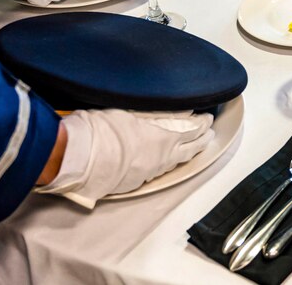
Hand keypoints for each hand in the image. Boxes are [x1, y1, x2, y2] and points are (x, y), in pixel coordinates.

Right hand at [36, 109, 214, 208]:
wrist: (82, 158)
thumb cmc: (102, 130)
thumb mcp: (130, 110)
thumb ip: (155, 113)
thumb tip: (177, 111)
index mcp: (164, 138)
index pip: (192, 130)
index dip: (203, 124)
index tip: (208, 119)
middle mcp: (162, 157)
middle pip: (190, 149)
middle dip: (202, 140)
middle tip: (209, 134)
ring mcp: (150, 172)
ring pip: (176, 162)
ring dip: (188, 152)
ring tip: (195, 147)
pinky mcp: (137, 182)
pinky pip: (160, 170)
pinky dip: (169, 162)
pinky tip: (167, 160)